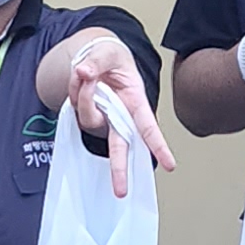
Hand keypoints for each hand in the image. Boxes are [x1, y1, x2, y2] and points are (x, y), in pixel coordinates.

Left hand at [58, 31, 174, 197]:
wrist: (96, 57)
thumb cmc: (111, 57)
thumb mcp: (108, 52)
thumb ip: (97, 62)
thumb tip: (84, 73)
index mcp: (135, 101)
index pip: (148, 127)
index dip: (158, 145)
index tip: (169, 164)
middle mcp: (119, 114)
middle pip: (120, 146)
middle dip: (119, 169)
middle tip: (120, 192)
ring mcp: (101, 116)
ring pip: (89, 117)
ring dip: (84, 93)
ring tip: (87, 71)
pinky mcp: (85, 113)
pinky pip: (76, 105)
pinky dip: (75, 88)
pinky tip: (80, 76)